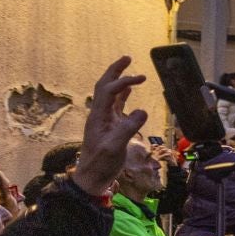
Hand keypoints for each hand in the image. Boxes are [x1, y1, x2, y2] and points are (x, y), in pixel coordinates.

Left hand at [70, 57, 148, 193]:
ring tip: (130, 69)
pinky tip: (130, 92)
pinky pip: (115, 105)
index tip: (141, 79)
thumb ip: (128, 128)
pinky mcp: (109, 127)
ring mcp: (104, 120)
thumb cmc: (101, 164)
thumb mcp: (115, 147)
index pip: (109, 91)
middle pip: (104, 86)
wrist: (91, 178)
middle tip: (127, 57)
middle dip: (115, 71)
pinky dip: (123, 95)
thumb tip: (142, 110)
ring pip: (109, 94)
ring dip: (119, 80)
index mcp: (98, 116)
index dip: (124, 81)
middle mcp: (99, 114)